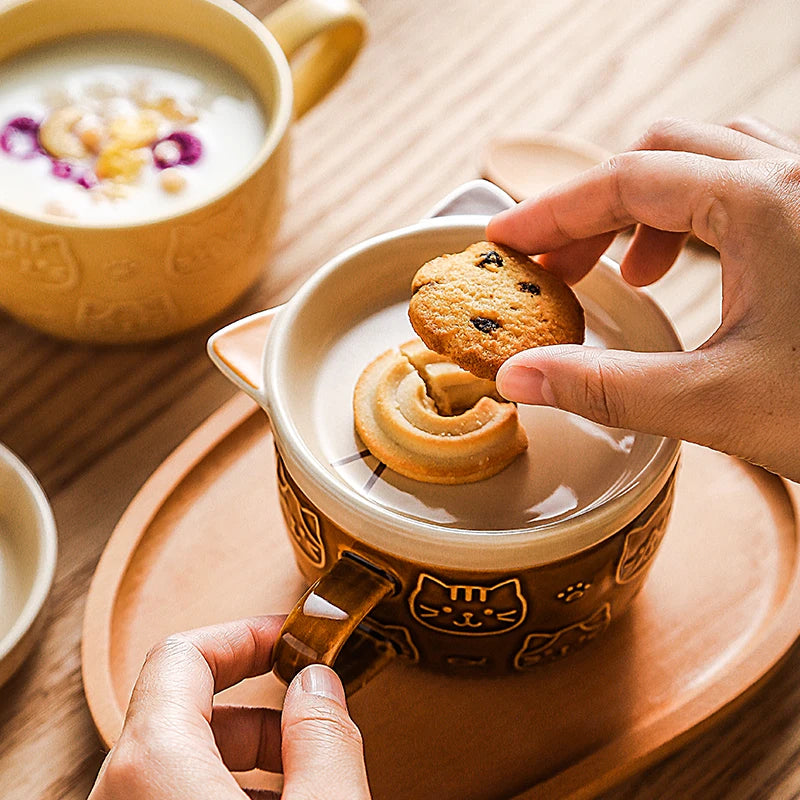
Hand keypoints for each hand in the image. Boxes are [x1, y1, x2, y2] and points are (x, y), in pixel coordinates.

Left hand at [88, 616, 370, 799]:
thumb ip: (325, 737)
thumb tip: (318, 685)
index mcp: (153, 765)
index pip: (183, 654)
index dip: (247, 636)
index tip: (294, 640)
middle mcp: (120, 794)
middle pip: (186, 712)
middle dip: (263, 714)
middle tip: (314, 723)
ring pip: (181, 764)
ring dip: (251, 762)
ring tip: (307, 783)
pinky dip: (224, 794)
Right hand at [487, 116, 799, 480]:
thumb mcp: (714, 402)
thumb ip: (603, 387)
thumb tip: (518, 378)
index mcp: (764, 204)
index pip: (623, 181)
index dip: (550, 210)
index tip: (504, 239)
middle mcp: (796, 177)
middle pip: (660, 155)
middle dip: (594, 207)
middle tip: (557, 267)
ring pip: (708, 158)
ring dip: (646, 204)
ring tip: (625, 270)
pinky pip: (748, 181)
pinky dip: (695, 213)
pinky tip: (690, 267)